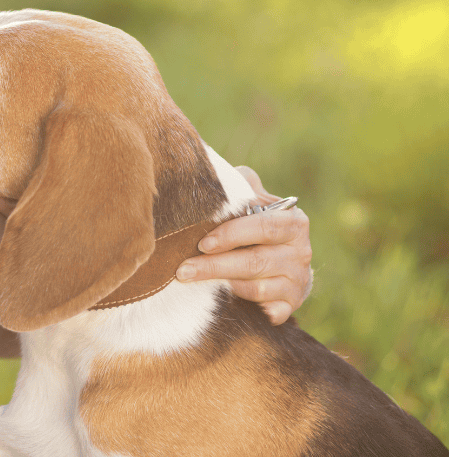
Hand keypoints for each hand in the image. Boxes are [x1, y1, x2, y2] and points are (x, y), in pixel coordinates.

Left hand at [176, 166, 312, 324]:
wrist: (284, 262)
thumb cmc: (258, 225)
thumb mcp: (254, 200)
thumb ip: (241, 187)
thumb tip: (214, 173)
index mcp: (293, 222)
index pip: (264, 227)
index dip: (232, 234)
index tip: (202, 242)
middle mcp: (301, 253)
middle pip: (256, 261)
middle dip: (216, 265)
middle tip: (183, 269)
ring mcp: (297, 282)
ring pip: (257, 288)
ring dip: (222, 285)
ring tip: (190, 280)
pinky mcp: (290, 307)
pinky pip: (267, 311)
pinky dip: (246, 307)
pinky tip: (222, 301)